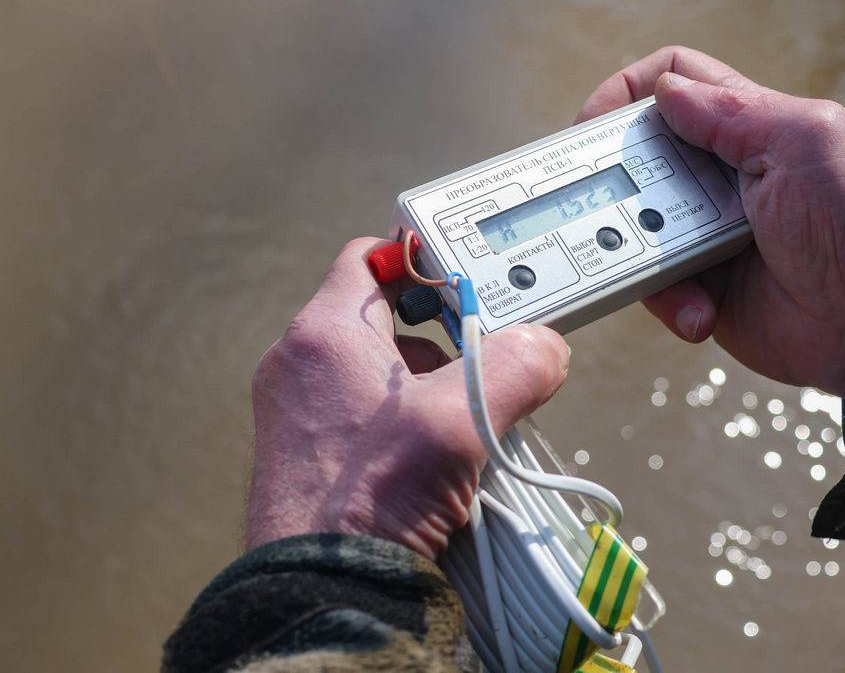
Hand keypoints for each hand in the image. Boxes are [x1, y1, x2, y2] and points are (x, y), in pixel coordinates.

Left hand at [245, 238, 569, 557]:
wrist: (323, 588)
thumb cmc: (372, 497)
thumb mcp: (461, 420)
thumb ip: (515, 368)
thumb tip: (545, 349)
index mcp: (325, 334)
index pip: (371, 258)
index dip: (421, 259)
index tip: (462, 278)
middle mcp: (299, 365)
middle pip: (381, 320)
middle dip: (439, 339)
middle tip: (480, 363)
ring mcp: (296, 412)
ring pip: (375, 372)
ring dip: (424, 386)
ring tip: (462, 423)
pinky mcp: (304, 453)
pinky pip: (360, 414)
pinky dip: (400, 423)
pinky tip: (433, 459)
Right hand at [577, 47, 844, 396]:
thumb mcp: (804, 145)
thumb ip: (732, 112)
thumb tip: (666, 92)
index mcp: (746, 127)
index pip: (674, 82)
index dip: (628, 92)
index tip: (594, 125)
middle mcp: (717, 175)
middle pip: (637, 156)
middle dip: (617, 181)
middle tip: (616, 207)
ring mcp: (705, 232)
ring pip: (633, 226)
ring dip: (641, 250)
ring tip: (678, 273)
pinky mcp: (699, 286)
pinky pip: (655, 286)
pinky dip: (671, 301)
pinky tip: (702, 311)